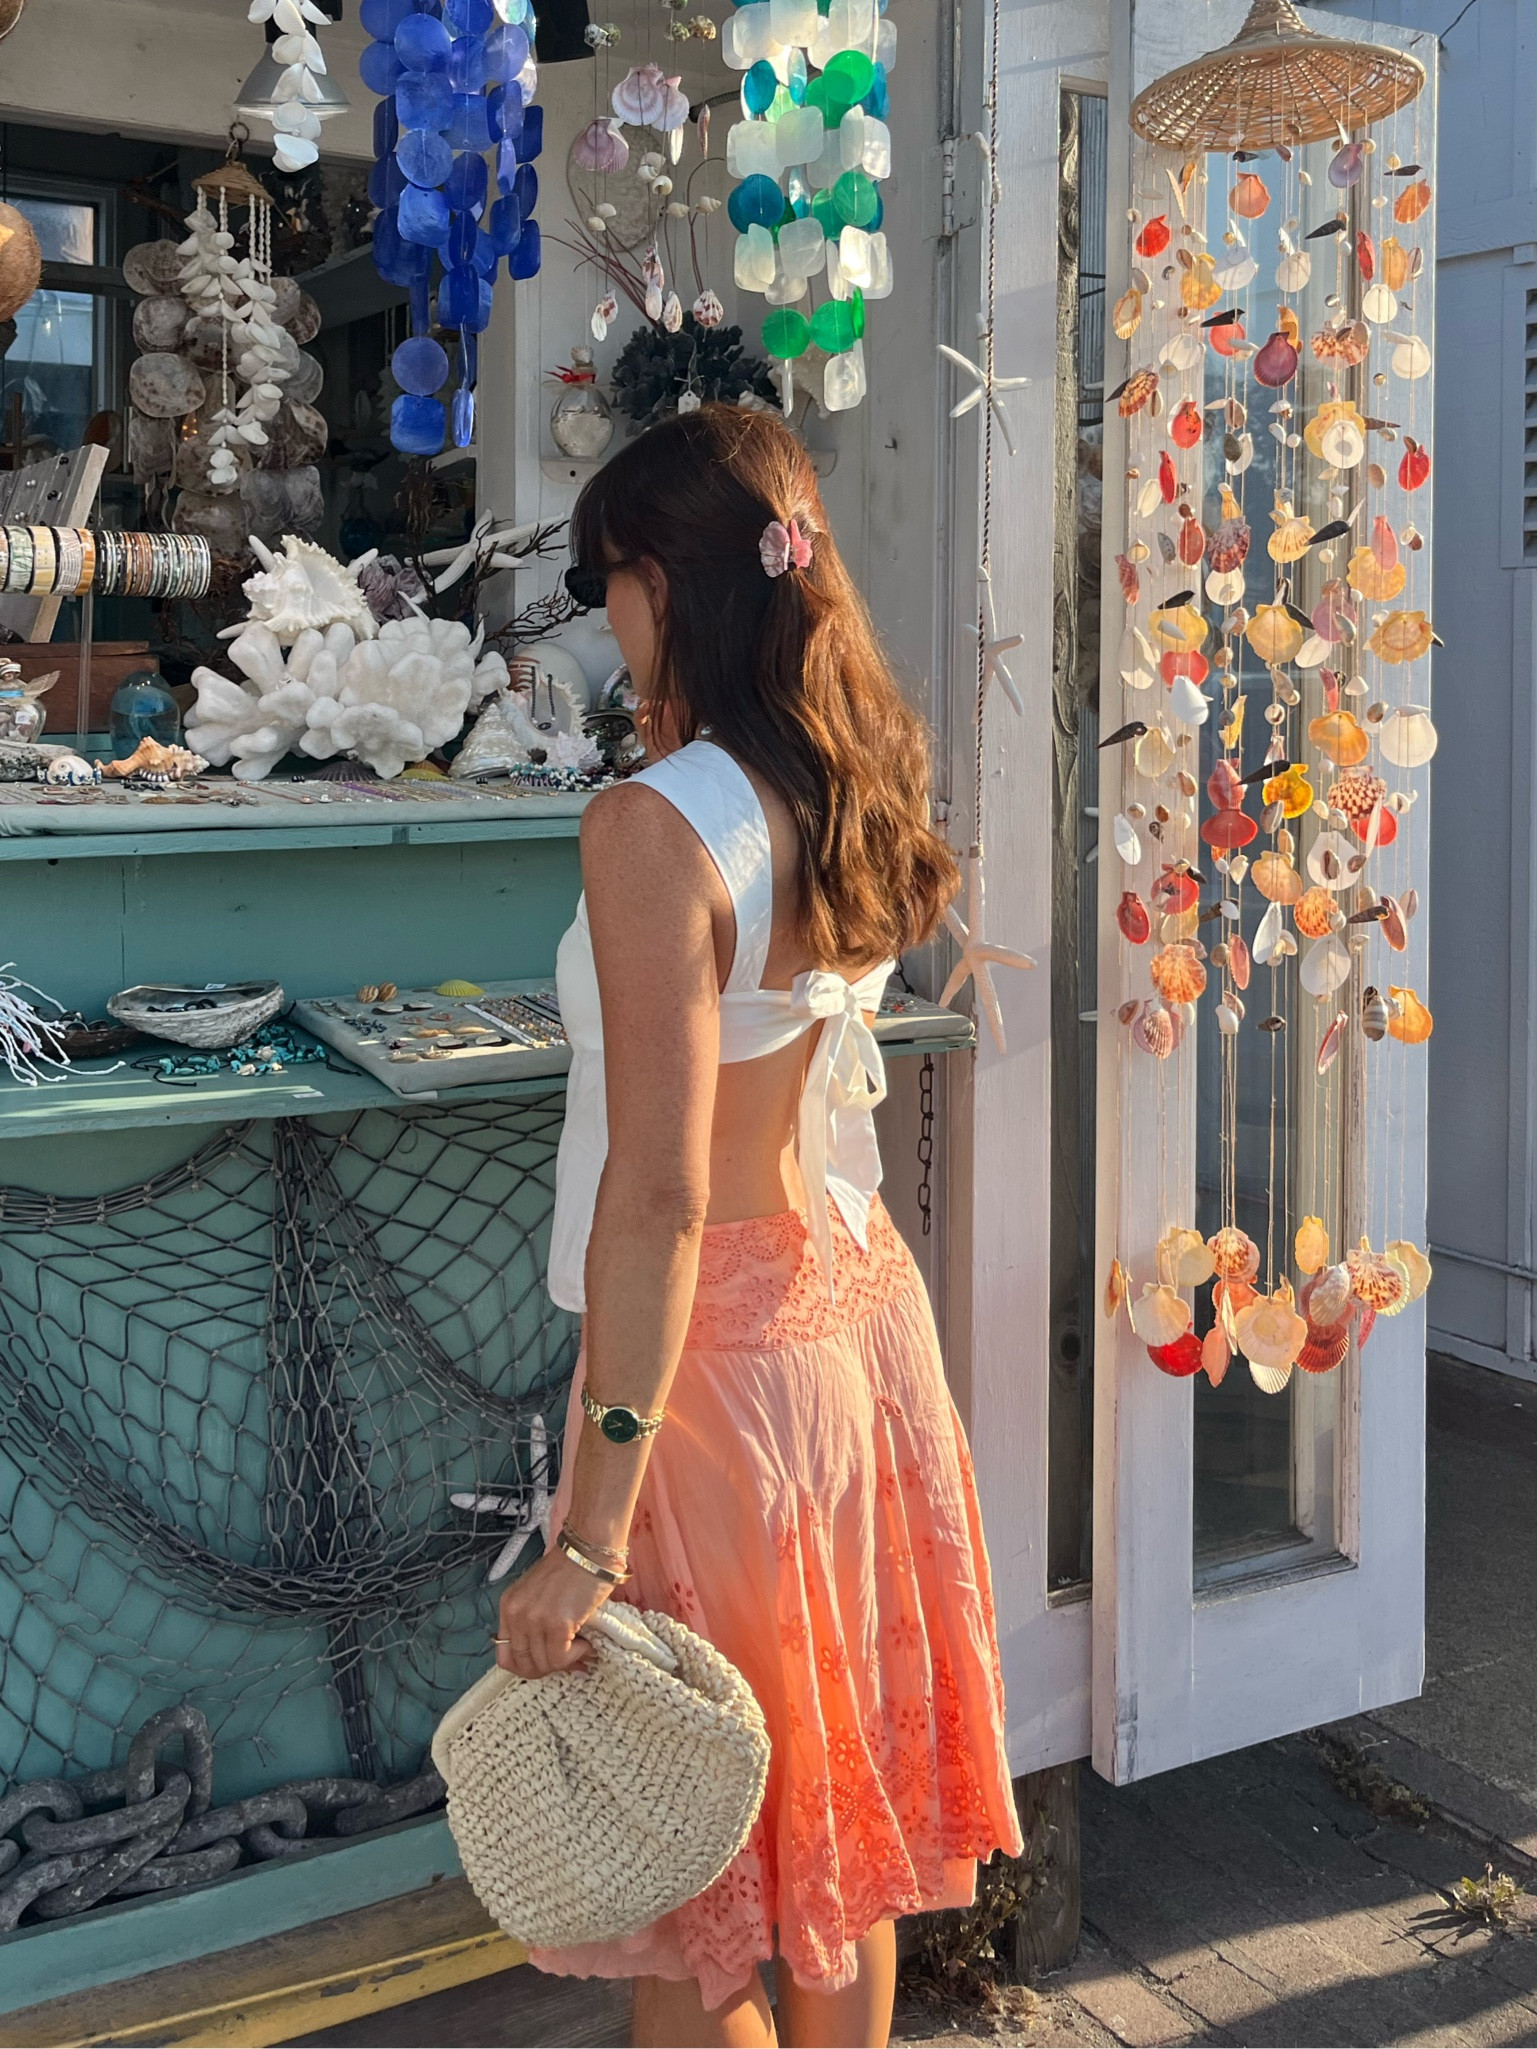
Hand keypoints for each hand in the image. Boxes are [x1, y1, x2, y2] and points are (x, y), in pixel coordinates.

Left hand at [495, 1548, 609, 1677]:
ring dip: (566, 1661)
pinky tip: (586, 1643)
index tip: (546, 1664)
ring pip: (545, 1664)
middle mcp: (517, 1614)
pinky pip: (562, 1658)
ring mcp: (535, 1620)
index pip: (505, 1656)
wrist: (589, 1549)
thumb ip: (534, 1622)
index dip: (527, 1667)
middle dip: (548, 1668)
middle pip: (524, 1664)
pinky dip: (577, 1656)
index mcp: (509, 1606)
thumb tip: (549, 1657)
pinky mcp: (557, 1624)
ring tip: (581, 1646)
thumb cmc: (570, 1568)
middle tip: (568, 1661)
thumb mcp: (538, 1593)